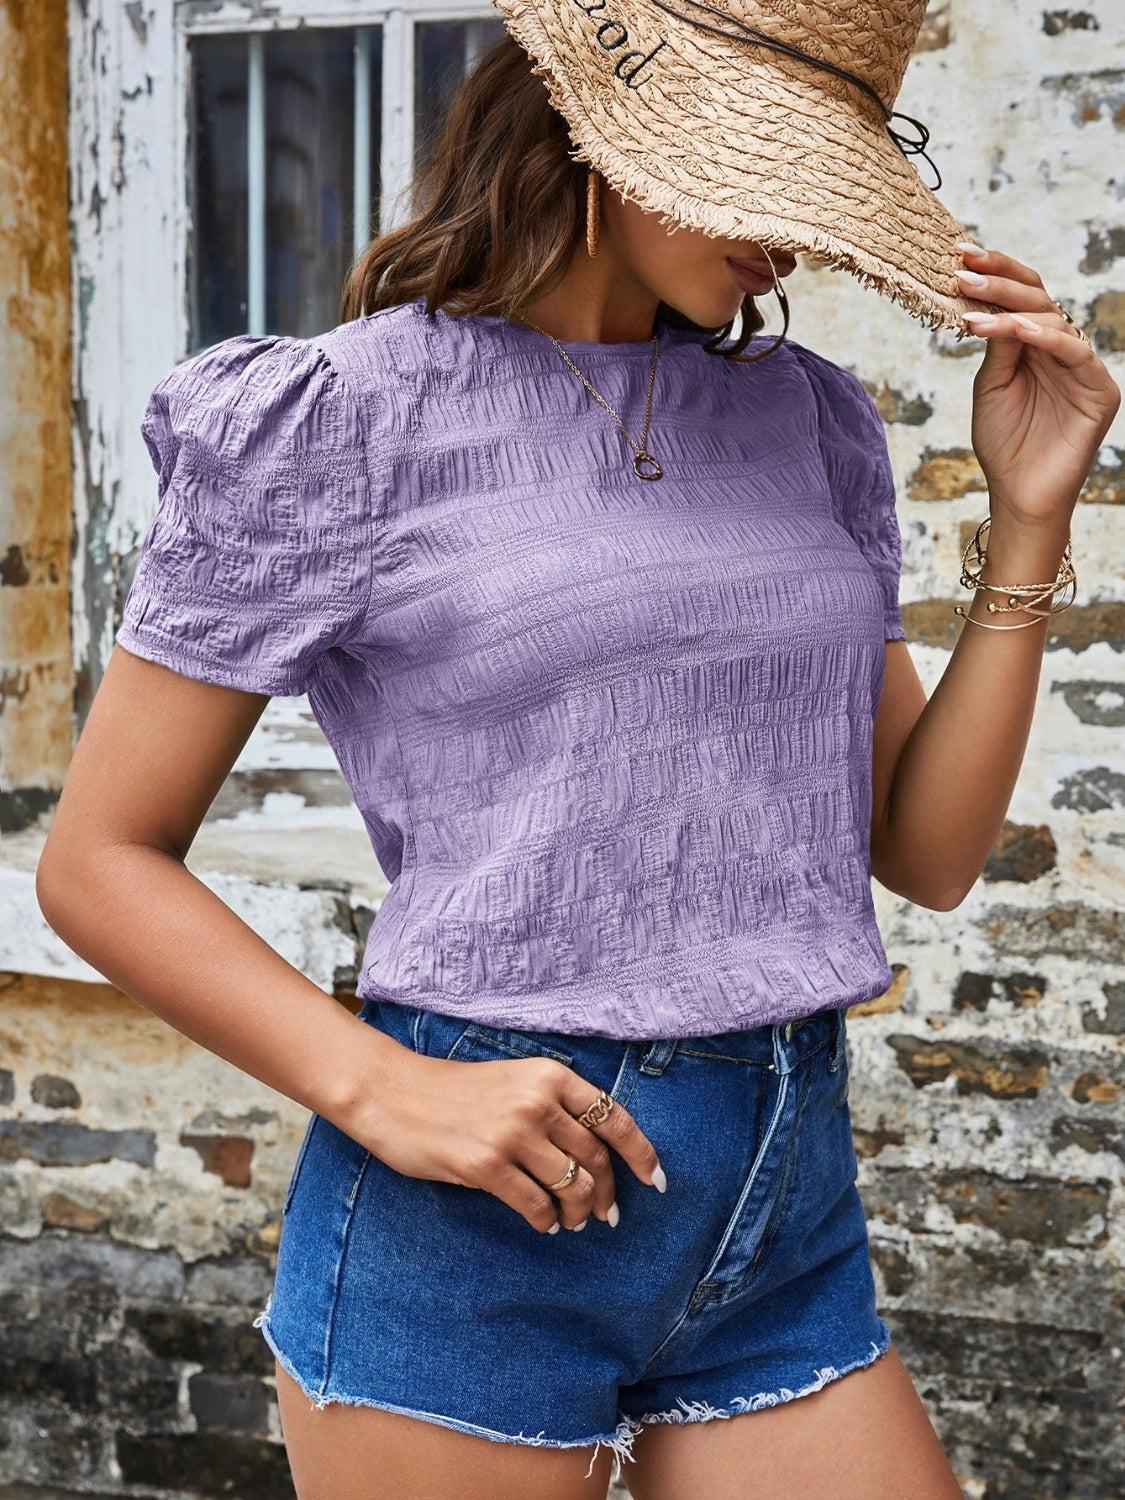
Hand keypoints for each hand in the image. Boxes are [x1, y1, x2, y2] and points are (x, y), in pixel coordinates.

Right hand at [350, 1043, 664, 1233]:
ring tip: (572, 1221)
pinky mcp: (485, 1165)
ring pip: (572, 1187)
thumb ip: (551, 1107)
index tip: (655, 1181)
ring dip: (579, 1213)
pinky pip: (536, 1206)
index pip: (613, 1118)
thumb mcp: (512, 1081)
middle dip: (608, 1193)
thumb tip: (592, 1157)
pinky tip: (542, 1223)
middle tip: (606, 1214)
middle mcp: (537, 1102)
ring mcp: (512, 1134)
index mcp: (549, 1076)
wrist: (392, 1092)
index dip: (641, 1154)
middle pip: (596, 1158)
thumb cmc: (453, 1090)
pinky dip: (546, 1221)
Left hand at [957, 243, 1119, 528]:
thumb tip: (989, 299)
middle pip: (1038, 299)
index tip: (961, 255)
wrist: (1019, 494)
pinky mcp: (1099, 389)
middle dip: (999, 281)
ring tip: (971, 306)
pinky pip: (1072, 351)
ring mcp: (1083, 367)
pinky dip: (1039, 336)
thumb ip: (996, 344)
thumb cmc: (1003, 442)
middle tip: (963, 268)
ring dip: (1010, 308)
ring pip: (1054, 319)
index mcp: (1037, 346)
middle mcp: (1063, 350)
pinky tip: (1007, 328)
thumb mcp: (991, 385)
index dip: (996, 274)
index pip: (1022, 297)